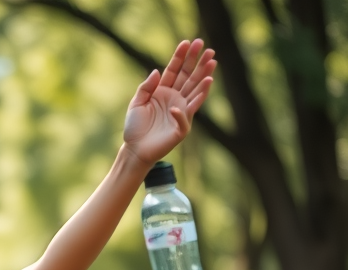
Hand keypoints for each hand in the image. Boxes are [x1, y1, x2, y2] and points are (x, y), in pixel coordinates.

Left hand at [122, 39, 215, 164]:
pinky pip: (185, 117)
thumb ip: (145, 87)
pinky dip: (187, 108)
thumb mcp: (136, 103)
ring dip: (204, 78)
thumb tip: (157, 71)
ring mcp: (181, 112)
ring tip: (212, 62)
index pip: (174, 71)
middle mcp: (175, 99)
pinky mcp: (181, 128)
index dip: (181, 57)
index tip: (188, 42)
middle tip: (206, 47)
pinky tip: (200, 89)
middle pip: (188, 77)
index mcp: (163, 91)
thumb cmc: (135, 127)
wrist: (134, 150)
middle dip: (197, 62)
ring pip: (195, 92)